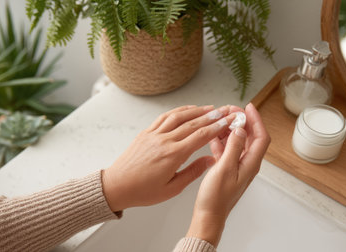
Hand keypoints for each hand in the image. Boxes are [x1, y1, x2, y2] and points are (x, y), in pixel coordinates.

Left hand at [102, 105, 237, 211]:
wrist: (116, 186)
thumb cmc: (143, 191)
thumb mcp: (172, 188)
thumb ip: (193, 172)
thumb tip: (211, 160)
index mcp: (173, 155)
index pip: (201, 136)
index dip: (217, 127)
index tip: (229, 121)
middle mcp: (164, 141)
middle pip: (193, 123)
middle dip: (212, 116)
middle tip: (225, 111)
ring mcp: (154, 134)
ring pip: (179, 116)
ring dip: (196, 110)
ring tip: (210, 107)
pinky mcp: (146, 133)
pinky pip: (165, 117)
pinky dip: (178, 111)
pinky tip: (187, 110)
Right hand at [186, 103, 270, 246]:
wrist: (208, 215)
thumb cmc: (216, 197)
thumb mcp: (225, 168)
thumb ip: (233, 147)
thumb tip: (240, 129)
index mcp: (251, 163)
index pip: (261, 136)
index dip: (257, 120)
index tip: (249, 107)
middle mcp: (247, 163)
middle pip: (250, 137)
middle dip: (242, 122)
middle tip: (230, 111)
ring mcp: (237, 166)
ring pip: (237, 142)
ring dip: (230, 130)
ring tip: (220, 120)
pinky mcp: (227, 169)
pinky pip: (227, 150)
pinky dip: (221, 141)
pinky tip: (212, 135)